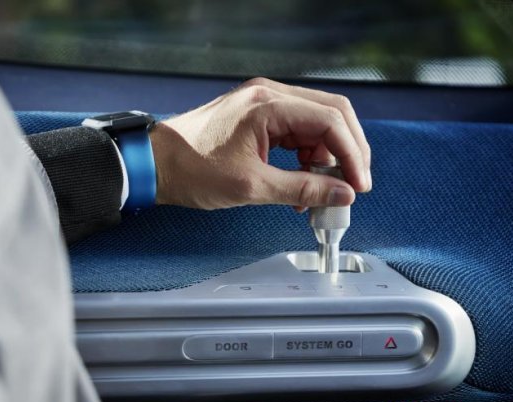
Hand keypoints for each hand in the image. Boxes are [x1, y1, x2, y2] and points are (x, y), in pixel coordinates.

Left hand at [150, 77, 371, 210]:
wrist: (155, 163)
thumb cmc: (191, 169)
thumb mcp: (251, 186)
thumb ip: (302, 189)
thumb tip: (340, 194)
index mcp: (268, 104)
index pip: (330, 120)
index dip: (352, 155)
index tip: (358, 185)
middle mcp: (269, 95)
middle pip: (332, 115)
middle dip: (347, 152)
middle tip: (351, 186)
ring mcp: (264, 103)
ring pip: (317, 124)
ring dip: (326, 157)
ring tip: (319, 192)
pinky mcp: (259, 116)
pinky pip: (298, 131)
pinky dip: (307, 157)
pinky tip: (302, 183)